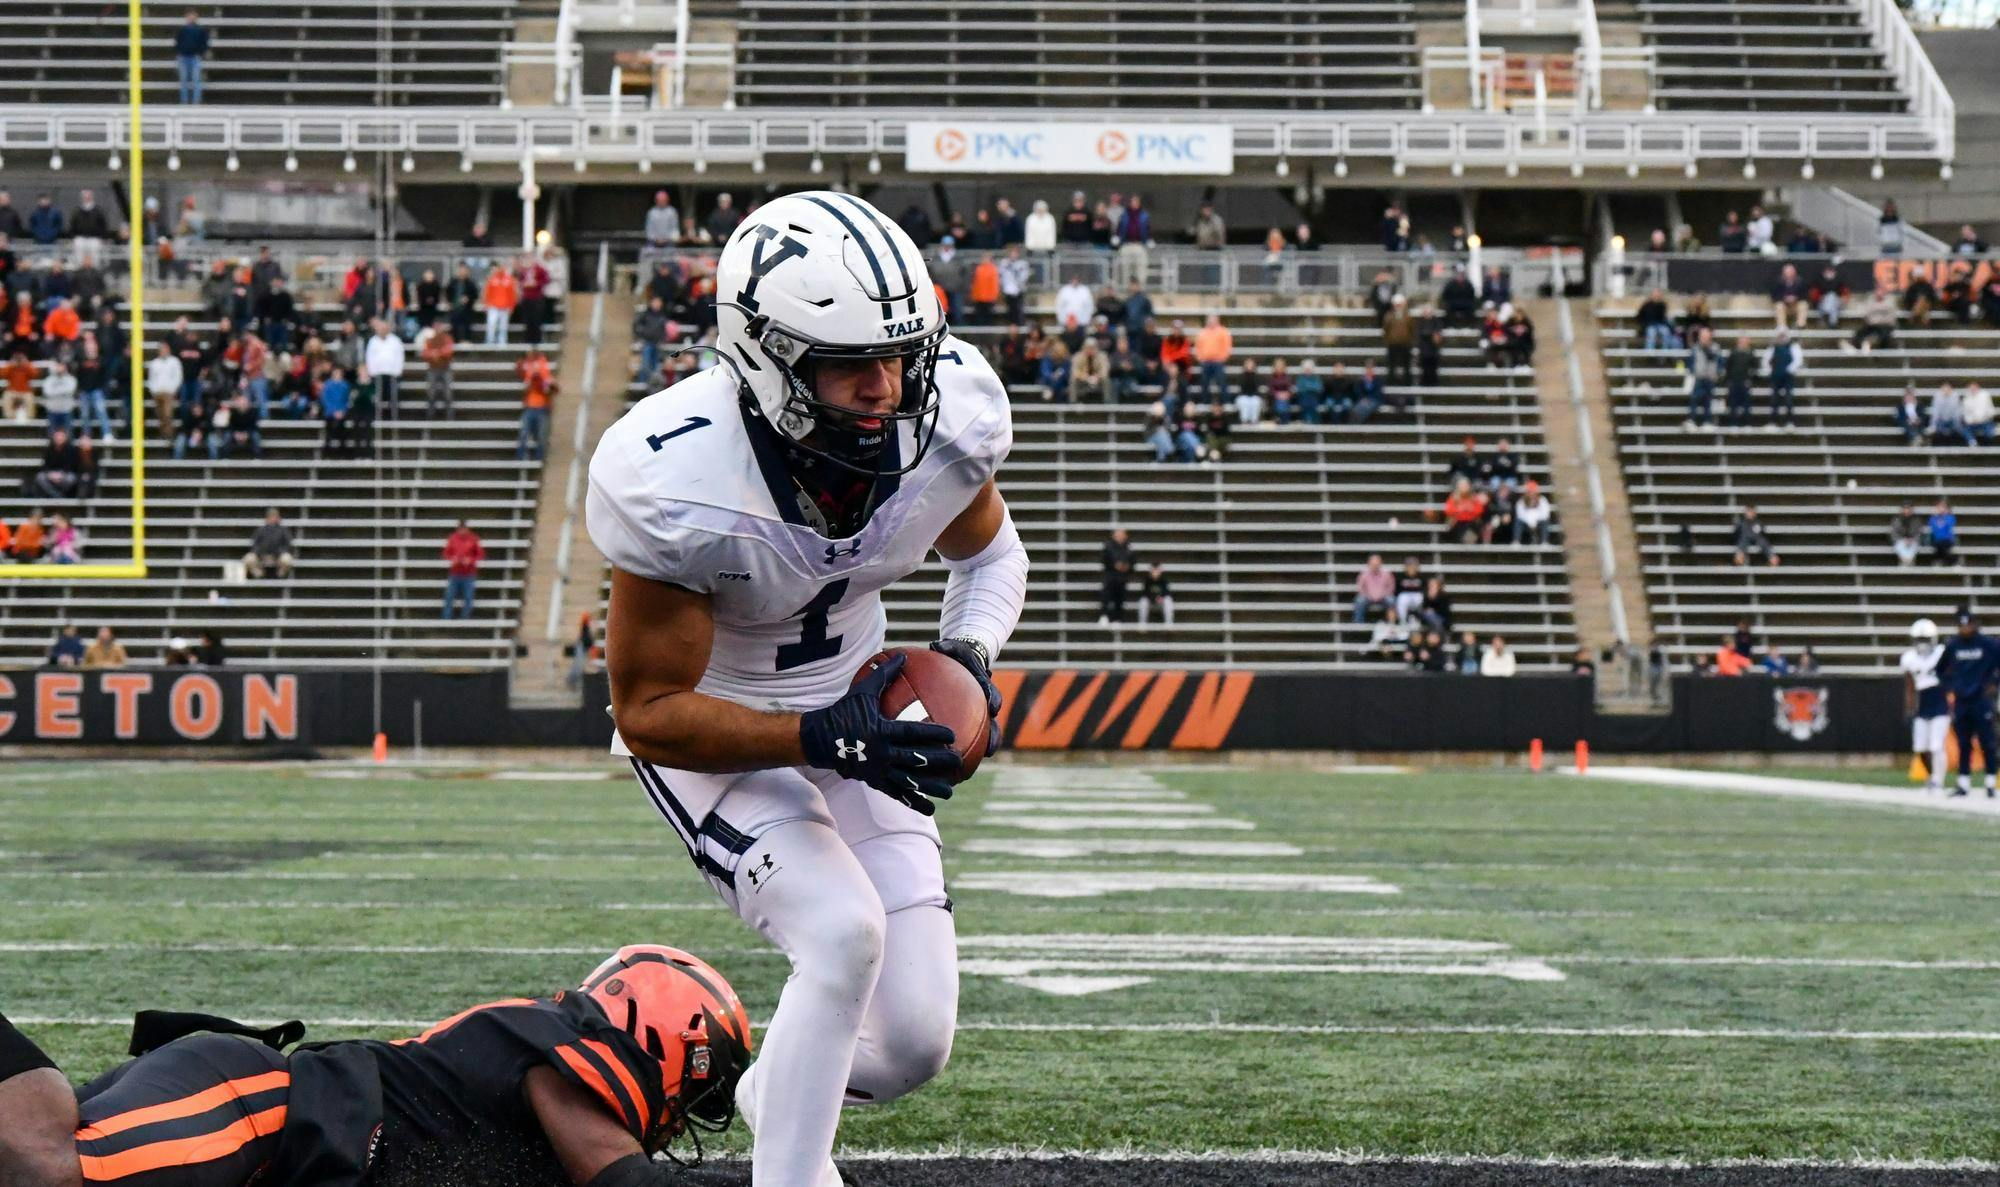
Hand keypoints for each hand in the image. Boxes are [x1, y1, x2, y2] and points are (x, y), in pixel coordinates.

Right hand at [799, 653, 959, 814]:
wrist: (819, 739)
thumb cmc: (843, 711)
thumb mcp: (862, 691)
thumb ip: (885, 675)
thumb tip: (903, 655)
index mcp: (880, 730)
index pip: (912, 733)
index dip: (933, 734)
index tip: (952, 735)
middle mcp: (881, 753)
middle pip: (916, 760)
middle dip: (939, 762)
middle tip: (959, 763)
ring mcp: (878, 770)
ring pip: (909, 782)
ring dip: (930, 787)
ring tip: (950, 791)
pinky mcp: (874, 782)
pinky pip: (897, 794)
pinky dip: (913, 802)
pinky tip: (930, 809)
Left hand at [931, 637, 1002, 754]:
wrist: (964, 658)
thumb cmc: (956, 653)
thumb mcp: (952, 647)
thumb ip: (947, 647)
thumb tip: (935, 645)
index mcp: (983, 683)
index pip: (990, 691)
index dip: (993, 700)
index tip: (994, 708)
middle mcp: (984, 701)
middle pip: (993, 721)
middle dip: (994, 736)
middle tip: (991, 749)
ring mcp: (979, 713)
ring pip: (984, 734)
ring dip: (982, 750)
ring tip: (975, 765)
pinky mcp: (970, 720)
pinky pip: (967, 736)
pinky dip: (962, 749)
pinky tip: (948, 764)